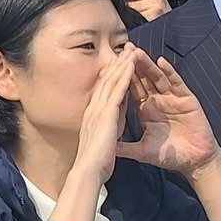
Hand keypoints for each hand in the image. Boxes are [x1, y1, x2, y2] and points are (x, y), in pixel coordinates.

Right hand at [72, 45, 137, 182]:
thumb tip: (115, 119)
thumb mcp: (103, 140)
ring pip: (111, 80)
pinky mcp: (106, 113)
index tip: (116, 65)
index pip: (102, 90)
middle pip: (105, 80)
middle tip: (123, 49)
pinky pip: (117, 89)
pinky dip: (125, 75)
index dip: (110, 76)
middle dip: (115, 64)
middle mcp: (93, 108)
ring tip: (130, 50)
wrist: (88, 171)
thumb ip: (108, 127)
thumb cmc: (95, 162)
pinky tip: (131, 64)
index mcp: (92, 116)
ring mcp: (99, 109)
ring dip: (121, 64)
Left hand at [115, 48, 218, 177]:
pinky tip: (161, 62)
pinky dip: (170, 72)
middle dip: (133, 64)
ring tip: (136, 52)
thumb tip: (104, 148)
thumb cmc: (171, 155)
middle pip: (143, 78)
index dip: (121, 77)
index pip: (132, 89)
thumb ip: (125, 147)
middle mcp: (158, 100)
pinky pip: (177, 83)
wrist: (195, 161)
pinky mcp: (187, 99)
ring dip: (147, 64)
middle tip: (122, 48)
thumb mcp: (143, 151)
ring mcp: (173, 98)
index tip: (109, 64)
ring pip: (158, 77)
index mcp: (146, 109)